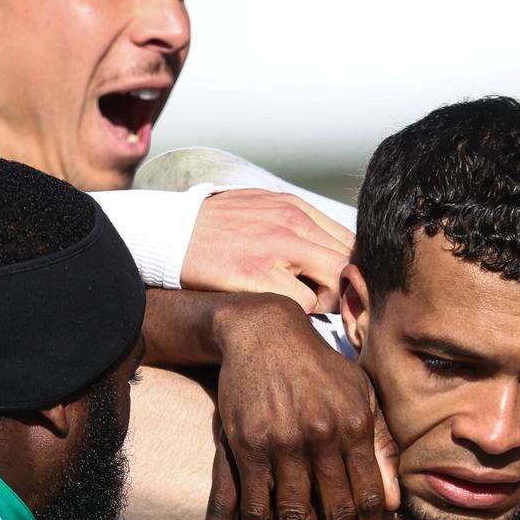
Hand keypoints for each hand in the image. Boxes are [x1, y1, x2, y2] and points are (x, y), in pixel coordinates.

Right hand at [181, 189, 354, 312]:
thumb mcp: (260, 208)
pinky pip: (304, 304)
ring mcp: (277, 249)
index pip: (349, 241)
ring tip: (296, 303)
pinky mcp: (258, 275)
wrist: (169, 233)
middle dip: (341, 288)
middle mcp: (292, 223)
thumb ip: (296, 224)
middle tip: (323, 302)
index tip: (337, 285)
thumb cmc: (215, 227)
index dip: (350, 268)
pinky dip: (297, 312)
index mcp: (295, 207)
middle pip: (347, 264)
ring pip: (332, 285)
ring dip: (321, 302)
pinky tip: (277, 307)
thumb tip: (330, 249)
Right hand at [209, 298, 398, 519]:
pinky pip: (243, 502)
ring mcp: (276, 444)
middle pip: (329, 513)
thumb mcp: (359, 395)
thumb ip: (378, 446)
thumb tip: (388, 503)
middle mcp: (316, 438)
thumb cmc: (318, 368)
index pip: (364, 496)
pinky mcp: (242, 446)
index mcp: (351, 426)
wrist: (263, 334)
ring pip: (286, 516)